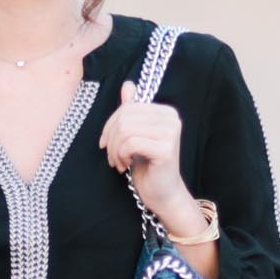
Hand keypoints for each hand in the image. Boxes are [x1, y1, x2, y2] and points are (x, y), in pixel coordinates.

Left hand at [100, 79, 196, 232]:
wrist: (163, 193)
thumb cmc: (147, 166)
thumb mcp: (136, 135)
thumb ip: (132, 110)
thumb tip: (128, 85)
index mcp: (166, 112)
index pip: (128, 107)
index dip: (110, 125)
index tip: (107, 144)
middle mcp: (172, 119)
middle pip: (125, 117)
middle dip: (111, 138)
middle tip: (112, 157)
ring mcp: (171, 133)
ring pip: (125, 130)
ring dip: (115, 149)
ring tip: (118, 162)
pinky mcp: (166, 149)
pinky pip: (130, 143)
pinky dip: (121, 155)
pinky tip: (125, 166)